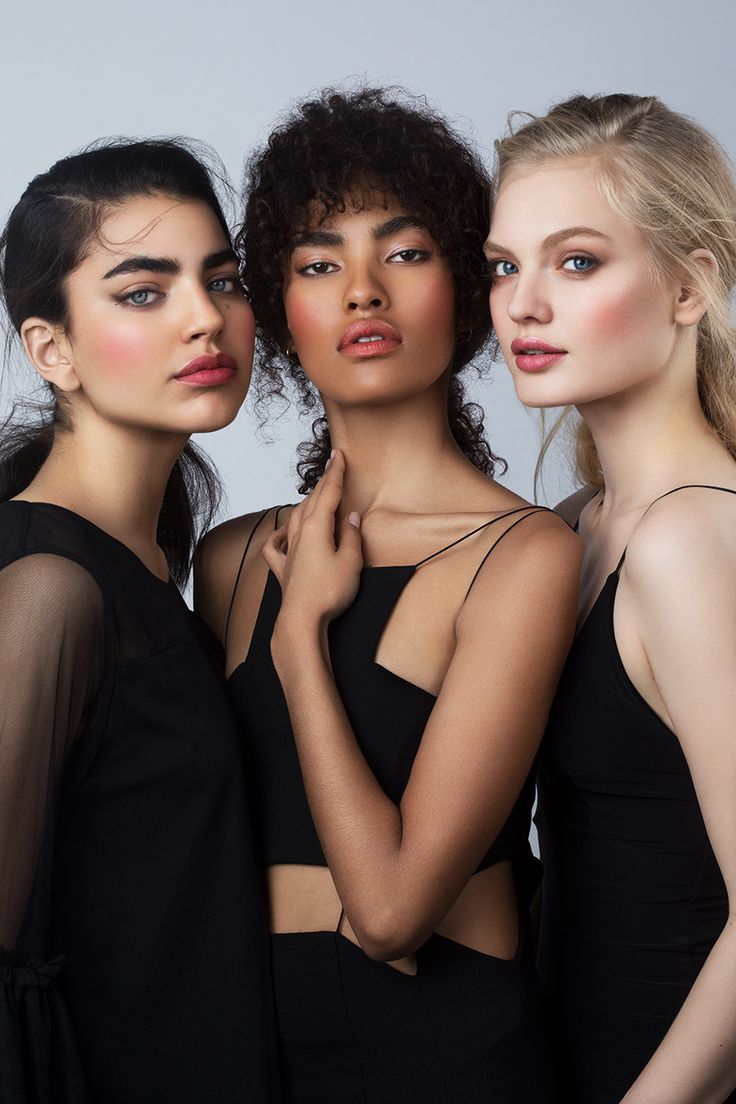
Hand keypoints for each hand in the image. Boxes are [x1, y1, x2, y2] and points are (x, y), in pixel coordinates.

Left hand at [262, 450, 362, 634]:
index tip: (339, 455)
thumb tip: (352, 518)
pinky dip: (279, 535)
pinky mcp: (283, 569)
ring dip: (306, 504)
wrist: (302, 621)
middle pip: (312, 502)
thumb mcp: (351, 562)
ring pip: (295, 518)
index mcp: (317, 528)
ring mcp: (289, 552)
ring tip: (315, 495)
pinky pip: (276, 546)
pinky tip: (283, 533)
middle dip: (323, 483)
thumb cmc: (328, 593)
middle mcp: (299, 535)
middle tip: (332, 467)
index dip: (336, 473)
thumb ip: (352, 536)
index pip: (329, 493)